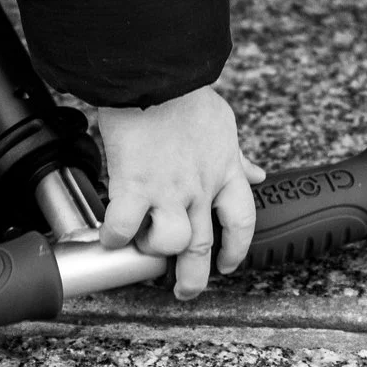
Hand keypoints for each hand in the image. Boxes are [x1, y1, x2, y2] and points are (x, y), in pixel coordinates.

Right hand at [93, 87, 264, 300]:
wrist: (157, 74)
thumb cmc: (186, 94)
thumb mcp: (224, 125)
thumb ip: (237, 156)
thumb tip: (257, 173)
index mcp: (224, 173)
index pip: (242, 222)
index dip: (237, 249)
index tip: (227, 264)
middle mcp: (199, 188)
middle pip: (203, 247)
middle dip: (195, 278)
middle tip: (185, 292)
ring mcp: (168, 190)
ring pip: (171, 245)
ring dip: (157, 254)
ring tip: (143, 251)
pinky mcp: (134, 185)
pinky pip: (124, 227)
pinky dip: (115, 237)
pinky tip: (109, 237)